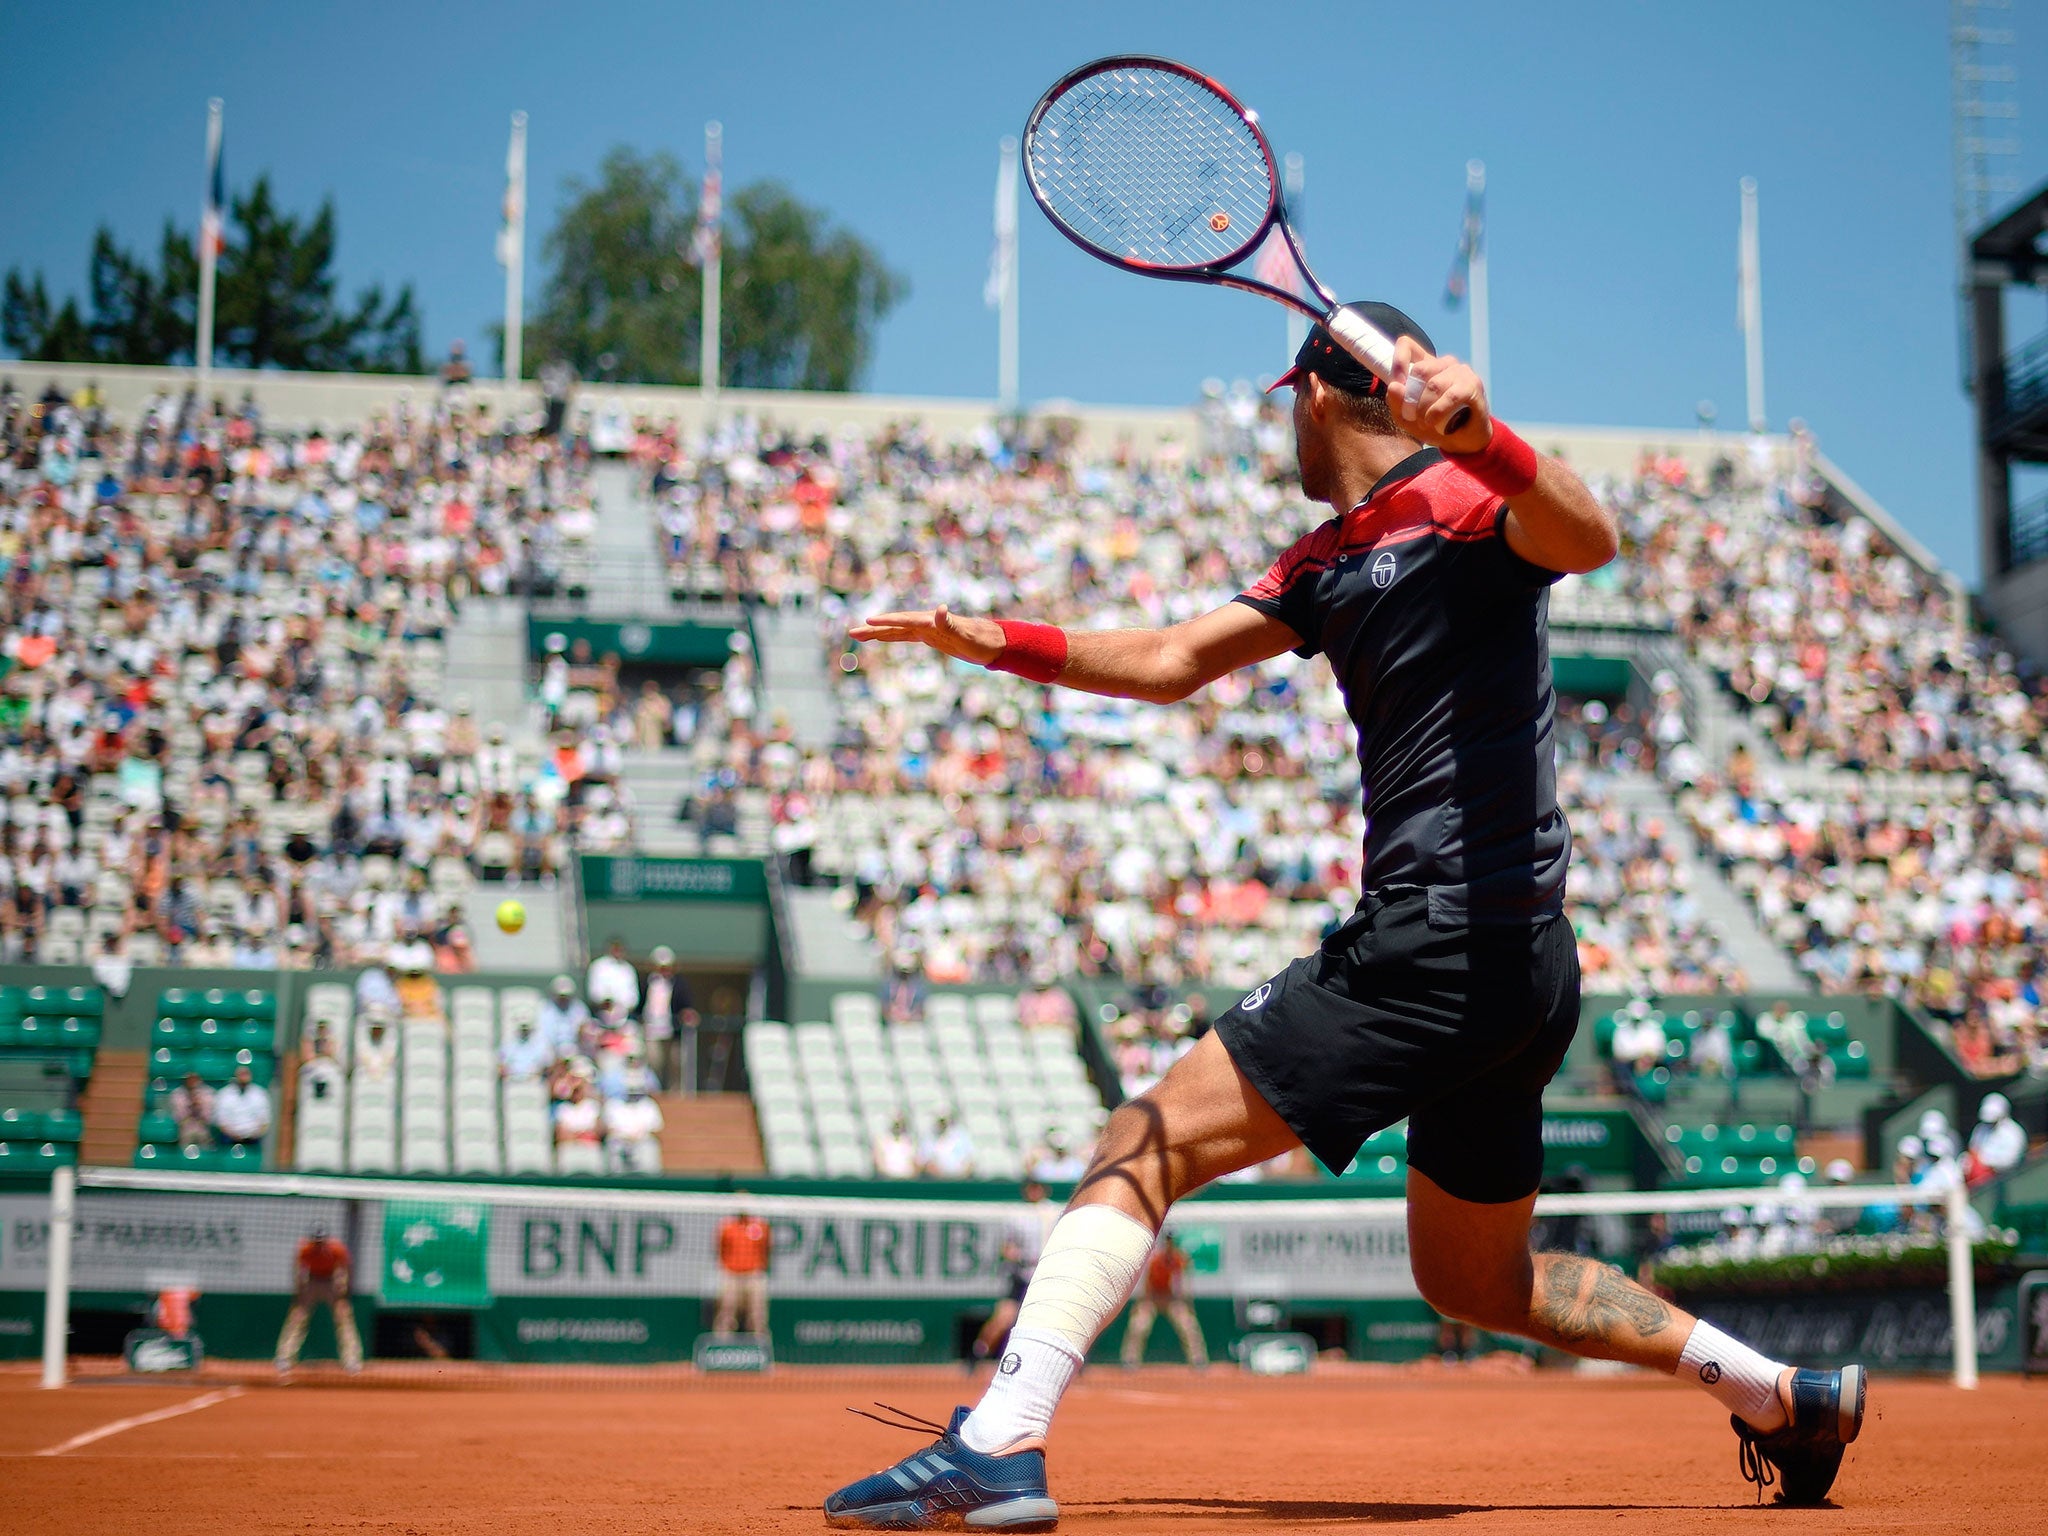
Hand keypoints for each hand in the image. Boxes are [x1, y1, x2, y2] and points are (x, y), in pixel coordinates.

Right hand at [847, 605, 1004, 665]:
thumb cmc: (980, 640)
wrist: (992, 642)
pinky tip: (881, 637)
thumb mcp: (966, 635)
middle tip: (852, 632)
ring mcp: (926, 629)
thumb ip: (951, 623)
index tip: (868, 620)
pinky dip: (891, 636)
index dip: (886, 621)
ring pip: (896, 630)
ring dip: (877, 633)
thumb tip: (941, 609)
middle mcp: (926, 623)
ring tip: (857, 636)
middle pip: (894, 625)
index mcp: (931, 622)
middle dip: (873, 629)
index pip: (904, 621)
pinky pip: (904, 636)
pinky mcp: (929, 636)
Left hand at [1388, 337, 1492, 454]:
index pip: (1407, 345)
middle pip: (1418, 370)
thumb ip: (1396, 402)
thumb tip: (1394, 386)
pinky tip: (1433, 422)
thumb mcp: (1407, 418)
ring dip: (1424, 408)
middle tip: (1411, 416)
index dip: (1398, 361)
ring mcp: (1460, 371)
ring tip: (1425, 423)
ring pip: (1433, 385)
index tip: (1396, 385)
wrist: (1464, 441)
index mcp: (1427, 365)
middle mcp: (1444, 363)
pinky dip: (1437, 411)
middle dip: (1410, 398)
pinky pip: (1450, 396)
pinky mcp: (1472, 385)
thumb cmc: (1435, 425)